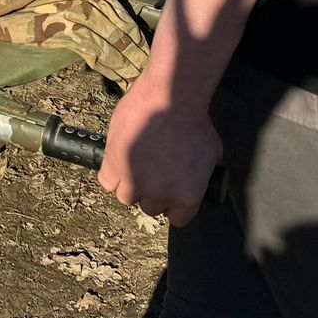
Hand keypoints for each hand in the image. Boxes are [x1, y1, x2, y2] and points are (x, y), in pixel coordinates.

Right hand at [97, 75, 221, 227]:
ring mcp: (135, 181)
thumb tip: (192, 179)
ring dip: (129, 184)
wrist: (170, 99)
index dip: (172, 204)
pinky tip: (119, 160)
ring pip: (126, 197)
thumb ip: (199, 176)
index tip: (168, 191)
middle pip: (150, 207)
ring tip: (134, 165)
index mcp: (187, 196)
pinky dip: (111, 173)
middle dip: (150, 192)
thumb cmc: (194, 121)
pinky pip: (107, 181)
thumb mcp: (210, 155)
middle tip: (151, 172)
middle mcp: (161, 195)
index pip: (177, 218)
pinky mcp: (114, 165)